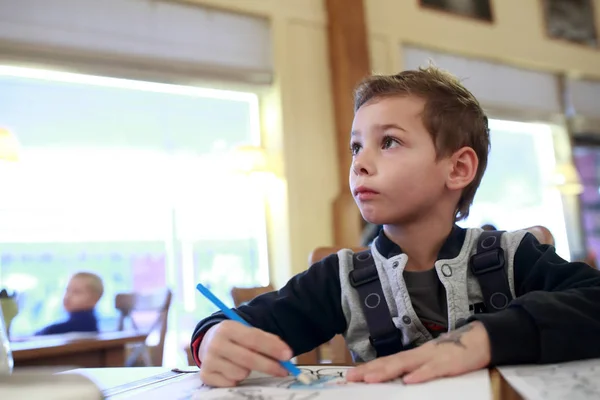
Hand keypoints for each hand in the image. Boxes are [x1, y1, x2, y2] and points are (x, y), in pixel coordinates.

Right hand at [198, 320, 292, 386]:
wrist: (208, 341)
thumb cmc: (235, 338)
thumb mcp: (246, 332)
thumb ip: (264, 339)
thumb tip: (285, 353)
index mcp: (227, 327)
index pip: (253, 338)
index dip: (272, 347)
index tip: (287, 355)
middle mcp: (215, 343)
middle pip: (248, 358)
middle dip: (269, 365)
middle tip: (284, 370)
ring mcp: (208, 360)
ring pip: (240, 373)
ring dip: (249, 372)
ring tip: (245, 364)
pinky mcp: (205, 375)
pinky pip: (230, 383)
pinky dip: (236, 379)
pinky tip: (233, 370)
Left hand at [346, 321, 490, 383]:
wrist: (481, 339)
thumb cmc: (454, 354)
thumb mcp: (431, 363)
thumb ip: (415, 369)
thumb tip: (398, 380)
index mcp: (414, 356)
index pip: (387, 362)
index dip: (368, 368)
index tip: (350, 375)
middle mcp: (419, 354)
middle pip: (390, 362)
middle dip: (369, 370)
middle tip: (351, 377)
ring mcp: (432, 357)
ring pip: (406, 364)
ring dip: (387, 371)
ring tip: (370, 379)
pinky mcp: (449, 363)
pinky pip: (433, 370)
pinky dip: (421, 374)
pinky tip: (409, 380)